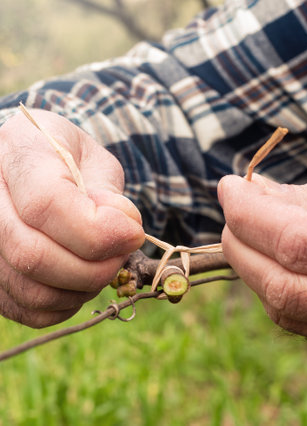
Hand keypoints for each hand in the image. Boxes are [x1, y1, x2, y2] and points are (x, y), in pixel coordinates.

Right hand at [0, 109, 143, 327]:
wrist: (39, 166)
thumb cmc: (71, 161)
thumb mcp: (95, 160)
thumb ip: (107, 192)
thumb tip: (121, 231)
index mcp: (19, 151)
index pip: (47, 204)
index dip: (99, 231)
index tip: (134, 234)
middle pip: (32, 255)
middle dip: (95, 267)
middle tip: (123, 252)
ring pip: (29, 289)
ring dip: (83, 289)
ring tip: (105, 264)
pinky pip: (26, 308)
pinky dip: (65, 304)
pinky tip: (82, 280)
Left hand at [218, 174, 306, 360]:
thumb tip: (252, 190)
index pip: (295, 242)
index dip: (251, 212)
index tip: (229, 185)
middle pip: (280, 284)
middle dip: (241, 240)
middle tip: (234, 206)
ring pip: (282, 308)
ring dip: (251, 263)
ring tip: (247, 228)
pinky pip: (298, 319)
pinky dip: (272, 284)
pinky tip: (270, 258)